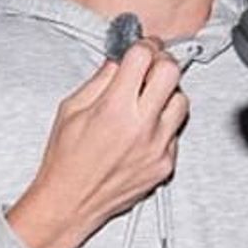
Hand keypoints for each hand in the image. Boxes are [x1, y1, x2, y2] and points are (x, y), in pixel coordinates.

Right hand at [6, 38, 187, 247]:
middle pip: (172, 71)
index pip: (144, 57)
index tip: (142, 46)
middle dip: (161, 62)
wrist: (70, 203)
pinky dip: (163, 124)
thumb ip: (101, 79)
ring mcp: (158, 147)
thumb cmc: (66, 159)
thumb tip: (121, 57)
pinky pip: (175, 131)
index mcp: (114, 108)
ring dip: (167, 93)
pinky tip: (144, 129)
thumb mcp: (71, 108)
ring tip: (148, 100)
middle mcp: (141, 126)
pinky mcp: (166, 164)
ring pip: (182, 100)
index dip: (143, 45)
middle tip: (150, 66)